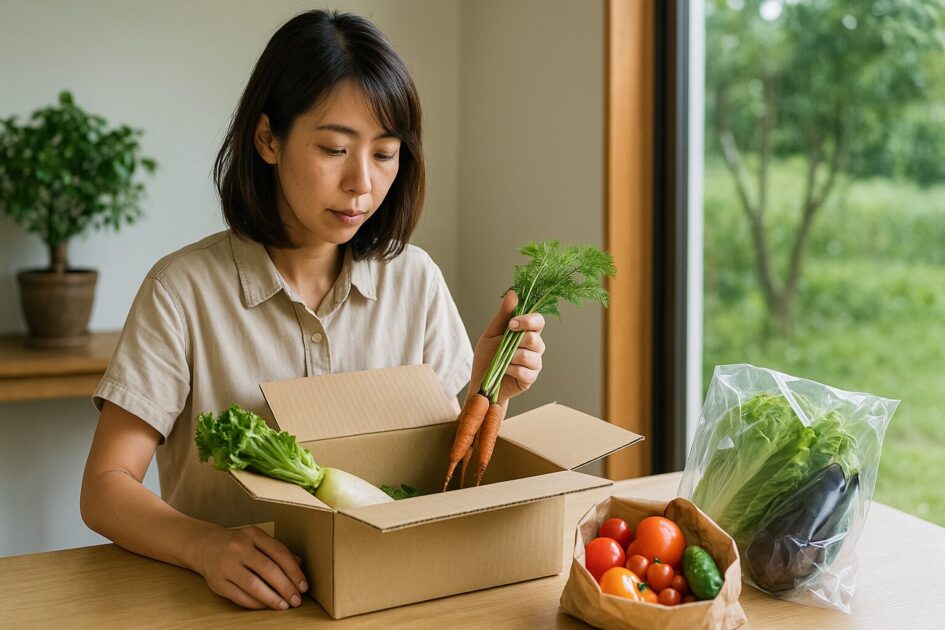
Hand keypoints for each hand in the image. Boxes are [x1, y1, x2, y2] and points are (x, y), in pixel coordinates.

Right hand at [192, 525, 307, 609]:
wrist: (204, 545)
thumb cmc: (237, 544)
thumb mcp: (257, 540)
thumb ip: (277, 551)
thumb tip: (300, 564)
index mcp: (253, 535)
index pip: (278, 552)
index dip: (293, 571)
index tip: (303, 586)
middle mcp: (239, 548)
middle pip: (268, 569)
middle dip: (286, 587)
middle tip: (296, 600)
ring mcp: (227, 565)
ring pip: (253, 585)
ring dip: (272, 598)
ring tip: (284, 605)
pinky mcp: (217, 582)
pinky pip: (239, 596)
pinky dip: (256, 603)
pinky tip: (267, 605)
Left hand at [469, 290, 545, 402]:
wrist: (481, 382)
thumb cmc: (487, 356)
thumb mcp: (492, 333)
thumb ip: (503, 315)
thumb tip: (514, 293)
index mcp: (526, 333)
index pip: (538, 321)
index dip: (528, 320)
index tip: (512, 323)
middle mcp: (534, 347)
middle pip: (536, 338)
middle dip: (519, 339)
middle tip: (504, 342)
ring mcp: (534, 363)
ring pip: (531, 355)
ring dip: (512, 356)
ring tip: (502, 358)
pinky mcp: (530, 378)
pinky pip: (526, 371)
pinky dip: (511, 369)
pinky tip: (504, 369)